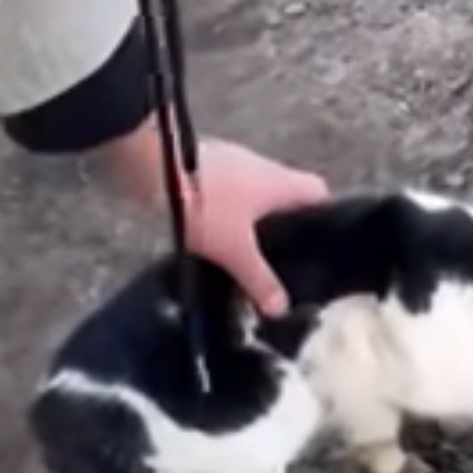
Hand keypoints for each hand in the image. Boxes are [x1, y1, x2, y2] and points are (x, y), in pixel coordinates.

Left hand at [96, 124, 327, 316]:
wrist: (147, 165)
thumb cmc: (202, 202)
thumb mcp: (234, 251)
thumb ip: (259, 280)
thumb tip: (281, 308)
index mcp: (279, 182)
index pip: (319, 192)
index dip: (325, 216)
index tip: (319, 244)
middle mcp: (262, 167)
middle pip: (287, 196)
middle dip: (287, 225)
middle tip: (284, 259)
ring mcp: (232, 163)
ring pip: (256, 194)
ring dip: (255, 220)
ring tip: (251, 253)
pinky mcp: (205, 167)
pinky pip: (229, 193)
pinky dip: (229, 213)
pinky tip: (218, 238)